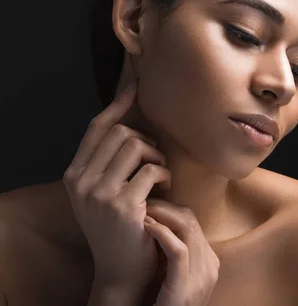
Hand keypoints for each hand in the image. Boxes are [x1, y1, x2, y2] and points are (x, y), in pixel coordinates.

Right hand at [62, 80, 171, 297]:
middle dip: (146, 140)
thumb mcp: (102, 193)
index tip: (136, 87)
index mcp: (74, 174)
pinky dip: (165, 174)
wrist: (120, 269)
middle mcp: (80, 181)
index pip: (97, 127)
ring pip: (136, 145)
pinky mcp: (122, 205)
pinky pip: (152, 168)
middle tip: (155, 160)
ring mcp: (99, 193)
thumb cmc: (119, 227)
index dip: (119, 104)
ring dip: (156, 156)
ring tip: (160, 175)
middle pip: (120, 132)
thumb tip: (131, 124)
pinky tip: (165, 187)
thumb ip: (109, 163)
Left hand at [142, 198, 220, 305]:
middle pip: (191, 221)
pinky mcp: (186, 285)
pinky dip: (162, 233)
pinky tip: (147, 226)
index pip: (193, 222)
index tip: (149, 203)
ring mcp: (201, 276)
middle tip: (143, 199)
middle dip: (166, 207)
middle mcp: (210, 265)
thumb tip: (156, 222)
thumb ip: (172, 253)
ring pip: (187, 228)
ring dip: (162, 215)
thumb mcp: (173, 275)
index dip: (171, 208)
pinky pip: (178, 249)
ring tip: (142, 209)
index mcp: (208, 261)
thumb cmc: (160, 302)